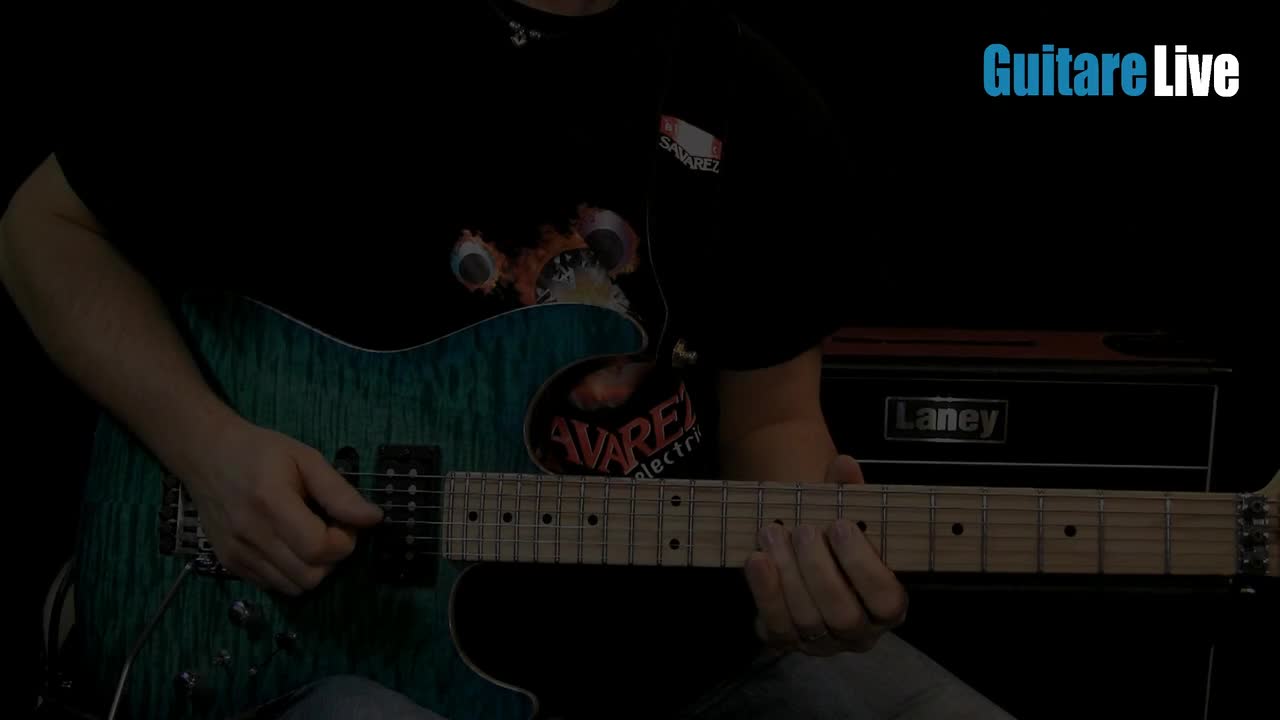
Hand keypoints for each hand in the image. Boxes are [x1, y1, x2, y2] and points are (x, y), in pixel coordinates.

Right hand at [182, 419, 383, 594]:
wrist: (206, 455)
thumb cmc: (260, 452)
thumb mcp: (306, 459)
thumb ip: (339, 492)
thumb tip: (374, 519)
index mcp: (271, 503)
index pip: (319, 549)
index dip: (344, 541)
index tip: (344, 522)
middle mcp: (250, 535)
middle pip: (311, 575)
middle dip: (332, 557)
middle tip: (329, 529)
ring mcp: (236, 554)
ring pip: (294, 587)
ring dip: (313, 568)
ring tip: (308, 537)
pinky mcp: (228, 564)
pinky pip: (274, 586)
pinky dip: (291, 573)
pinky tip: (288, 545)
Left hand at [744, 454, 907, 655]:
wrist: (799, 552)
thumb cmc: (833, 536)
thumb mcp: (844, 512)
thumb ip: (848, 492)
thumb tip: (843, 465)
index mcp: (887, 605)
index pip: (887, 600)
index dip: (864, 566)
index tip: (842, 526)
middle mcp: (858, 632)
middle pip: (843, 616)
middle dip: (820, 571)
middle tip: (803, 530)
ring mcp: (822, 642)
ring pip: (807, 622)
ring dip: (788, 575)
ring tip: (773, 533)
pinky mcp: (786, 641)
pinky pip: (776, 627)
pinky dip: (765, 592)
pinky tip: (756, 560)